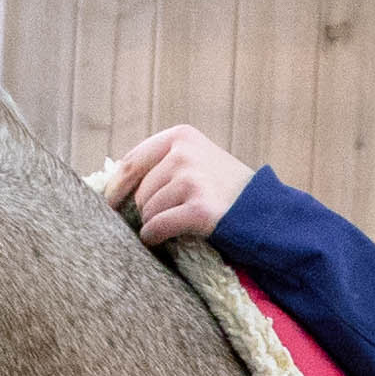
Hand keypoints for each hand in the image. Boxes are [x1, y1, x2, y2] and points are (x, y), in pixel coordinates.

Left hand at [106, 123, 256, 246]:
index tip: (109, 204)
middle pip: (140, 190)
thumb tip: (113, 183)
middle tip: (161, 219)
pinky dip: (154, 237)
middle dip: (145, 209)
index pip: (132, 161)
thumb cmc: (225, 189)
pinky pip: (157, 227)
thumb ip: (163, 162)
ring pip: (148, 210)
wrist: (265, 211)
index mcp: (181, 136)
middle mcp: (184, 154)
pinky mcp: (198, 208)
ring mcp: (191, 180)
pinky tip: (160, 239)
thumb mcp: (198, 159)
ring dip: (154, 224)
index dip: (115, 187)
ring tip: (176, 225)